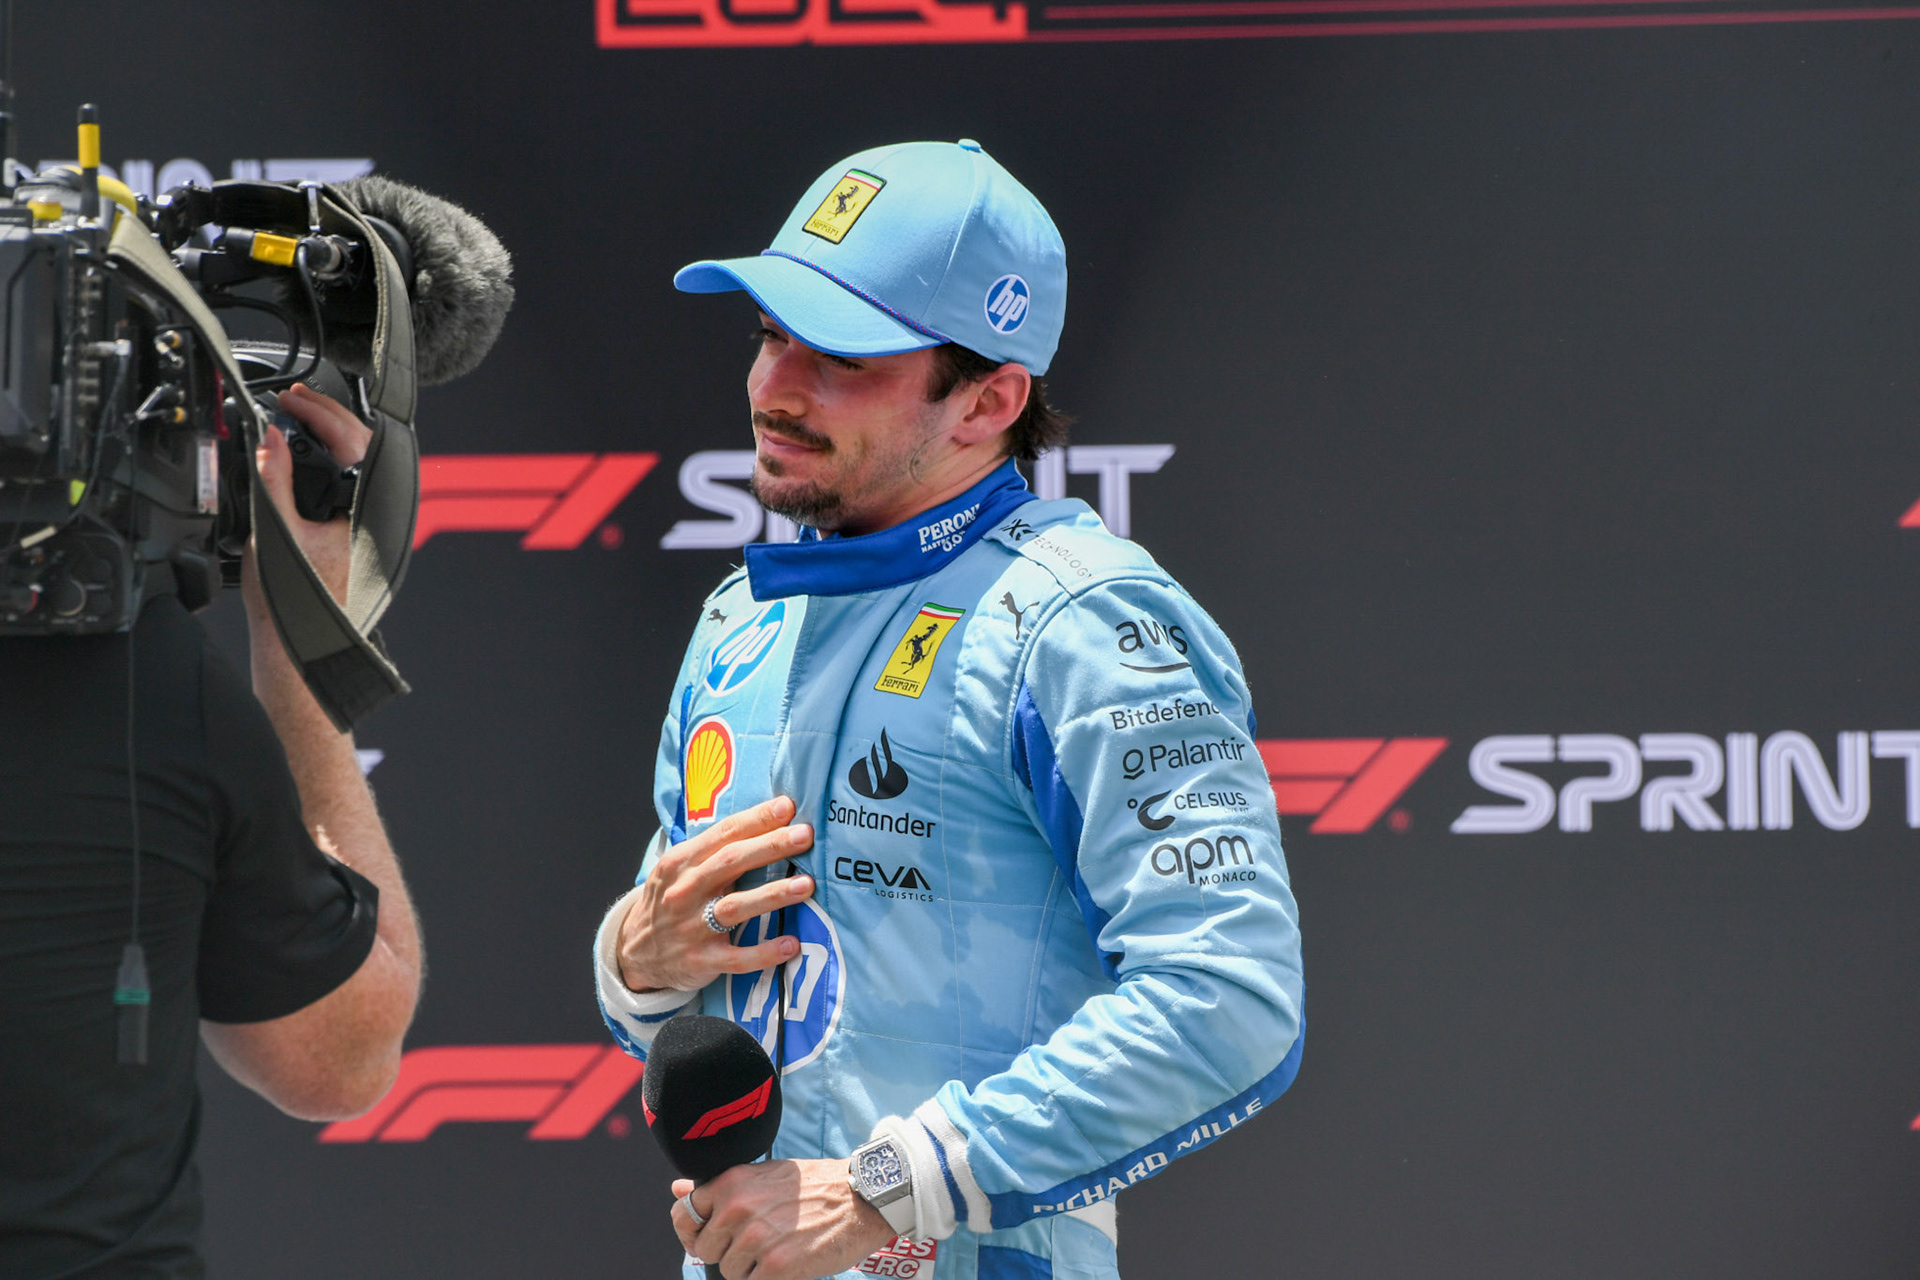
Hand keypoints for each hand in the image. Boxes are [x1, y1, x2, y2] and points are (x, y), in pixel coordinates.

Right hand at [243, 382, 371, 607]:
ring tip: (302, 414)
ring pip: (362, 462)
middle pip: (363, 446)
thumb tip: (271, 438)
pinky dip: (335, 457)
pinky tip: (313, 450)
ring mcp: (372, 523)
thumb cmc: (294, 602)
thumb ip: (274, 479)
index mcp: (366, 511)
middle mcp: (377, 515)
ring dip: (333, 433)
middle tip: (295, 398)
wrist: (302, 642)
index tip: (293, 399)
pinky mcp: (361, 530)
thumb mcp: (275, 530)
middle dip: (328, 415)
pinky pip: (354, 481)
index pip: (354, 443)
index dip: (321, 413)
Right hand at [617, 797, 814, 993]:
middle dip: (771, 846)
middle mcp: (685, 892)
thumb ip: (714, 849)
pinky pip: (737, 958)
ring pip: (735, 908)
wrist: (635, 952)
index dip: (756, 819)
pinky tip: (791, 944)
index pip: (723, 833)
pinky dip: (764, 952)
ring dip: (772, 895)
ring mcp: (692, 928)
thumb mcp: (679, 869)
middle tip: (805, 835)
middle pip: (731, 862)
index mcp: (681, 862)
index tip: (787, 807)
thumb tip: (767, 822)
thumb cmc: (671, 900)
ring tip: (806, 885)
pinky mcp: (702, 961)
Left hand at [672, 1160, 897, 1279]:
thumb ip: (722, 1187)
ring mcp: (757, 1238)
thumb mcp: (765, 1174)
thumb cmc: (815, 1186)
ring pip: (729, 1271)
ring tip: (776, 1249)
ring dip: (749, 1268)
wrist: (861, 1199)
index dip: (692, 1231)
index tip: (707, 1237)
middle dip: (726, 1252)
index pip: (684, 1214)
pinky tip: (786, 1262)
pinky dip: (767, 1279)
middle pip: (706, 1250)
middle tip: (756, 1243)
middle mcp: (739, 1208)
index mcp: (732, 1182)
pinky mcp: (778, 1265)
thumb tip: (678, 1191)